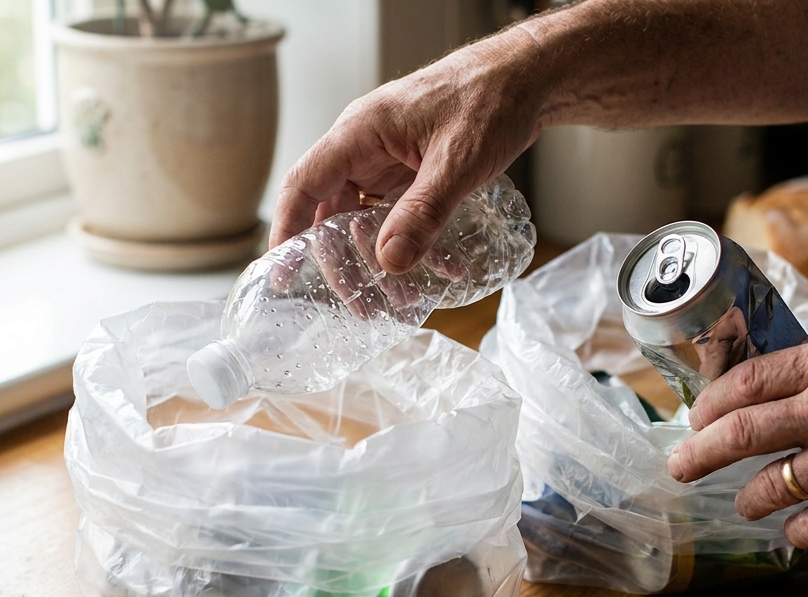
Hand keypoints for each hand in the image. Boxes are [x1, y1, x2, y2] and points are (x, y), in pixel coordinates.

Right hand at [270, 30, 546, 274]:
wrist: (526, 81)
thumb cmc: (489, 101)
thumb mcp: (456, 163)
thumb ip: (423, 213)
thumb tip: (389, 262)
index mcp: (360, 133)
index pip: (305, 184)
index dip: (288, 230)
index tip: (281, 273)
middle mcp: (366, 147)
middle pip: (333, 211)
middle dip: (344, 262)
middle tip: (359, 304)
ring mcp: (389, 159)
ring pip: (368, 217)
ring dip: (381, 258)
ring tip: (398, 300)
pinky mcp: (413, 170)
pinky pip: (400, 213)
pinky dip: (413, 242)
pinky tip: (441, 270)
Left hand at [667, 321, 807, 548]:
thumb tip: (791, 357)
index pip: (746, 381)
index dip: (709, 403)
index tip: (695, 417)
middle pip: (737, 433)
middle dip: (696, 454)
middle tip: (678, 468)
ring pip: (769, 485)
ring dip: (748, 498)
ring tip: (745, 503)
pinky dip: (796, 529)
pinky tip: (797, 528)